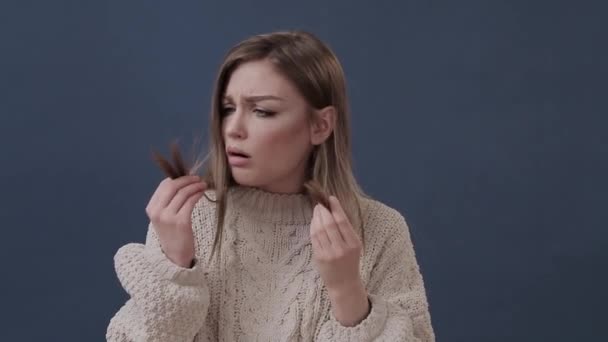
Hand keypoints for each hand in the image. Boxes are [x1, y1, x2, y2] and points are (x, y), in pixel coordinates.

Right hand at [145, 175, 206, 266]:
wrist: (175, 256)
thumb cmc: (172, 235)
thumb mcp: (164, 217)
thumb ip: (169, 201)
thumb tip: (183, 181)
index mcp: (151, 208)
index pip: (164, 186)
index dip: (178, 178)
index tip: (189, 177)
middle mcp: (157, 211)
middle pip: (173, 186)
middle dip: (187, 179)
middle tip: (198, 178)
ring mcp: (168, 217)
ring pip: (183, 193)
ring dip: (195, 185)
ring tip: (203, 184)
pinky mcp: (181, 222)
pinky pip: (190, 201)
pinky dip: (197, 194)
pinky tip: (202, 192)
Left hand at [310, 195, 369, 325]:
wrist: (344, 284)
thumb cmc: (350, 262)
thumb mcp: (355, 246)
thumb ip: (346, 231)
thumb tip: (334, 210)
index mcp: (353, 244)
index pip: (343, 221)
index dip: (336, 208)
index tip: (331, 198)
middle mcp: (341, 248)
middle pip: (329, 224)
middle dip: (323, 211)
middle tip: (320, 204)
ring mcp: (329, 253)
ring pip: (320, 230)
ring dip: (316, 217)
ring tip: (316, 210)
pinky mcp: (319, 257)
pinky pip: (314, 238)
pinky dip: (312, 227)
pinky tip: (313, 222)